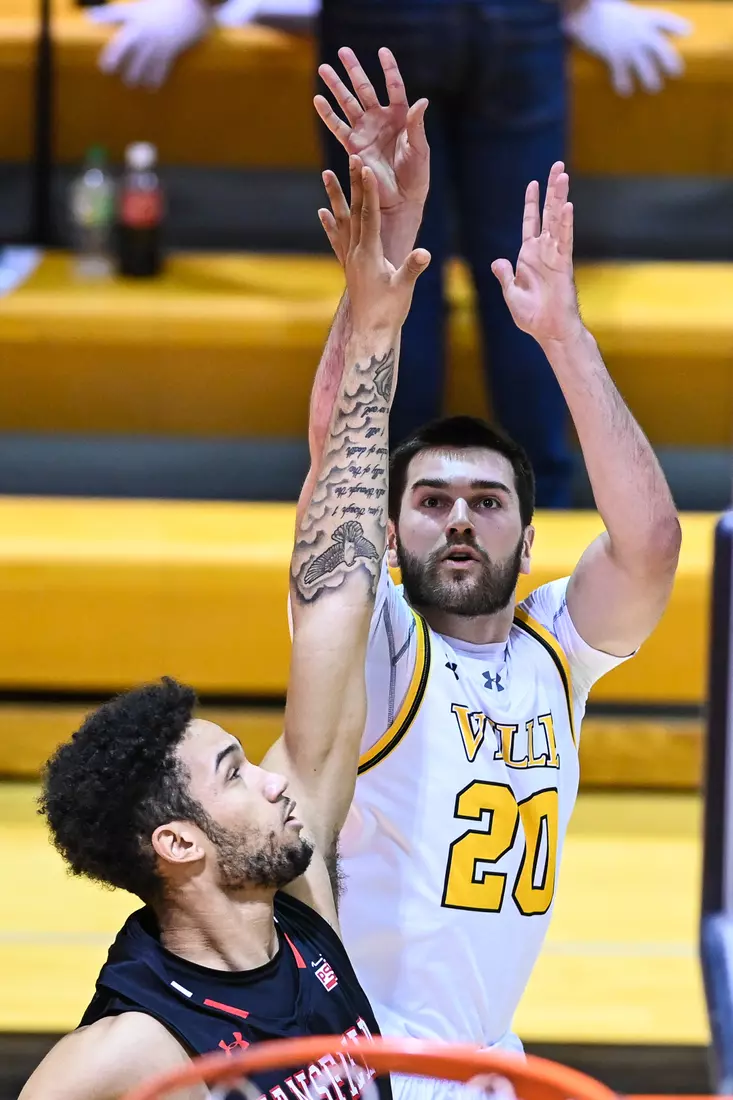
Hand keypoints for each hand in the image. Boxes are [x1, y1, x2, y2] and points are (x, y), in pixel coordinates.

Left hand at [88, 0, 212, 89]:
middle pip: (122, 46)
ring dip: (134, 76)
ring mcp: (155, 41)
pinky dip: (155, 80)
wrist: (194, 5)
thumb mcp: (153, 3)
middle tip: (108, 71)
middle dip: (113, 59)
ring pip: (139, 63)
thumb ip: (142, 12)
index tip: (91, 19)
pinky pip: (159, 70)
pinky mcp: (169, 50)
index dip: (101, 16)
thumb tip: (138, 19)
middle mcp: (142, 29)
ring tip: (131, 84)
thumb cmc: (176, 3)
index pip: (114, 14)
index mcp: (137, 13)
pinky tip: (152, 88)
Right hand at [315, 47, 429, 264]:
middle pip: (365, 89)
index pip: (394, 86)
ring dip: (336, 87)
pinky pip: (338, 127)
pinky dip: (328, 114)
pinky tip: (318, 100)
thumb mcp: (420, 149)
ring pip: (348, 104)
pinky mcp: (353, 147)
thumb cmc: (416, 177)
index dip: (389, 69)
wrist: (401, 200)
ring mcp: (365, 132)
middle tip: (343, 51)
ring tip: (323, 69)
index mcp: (400, 117)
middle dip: (354, 70)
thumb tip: (422, 101)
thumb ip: (417, 125)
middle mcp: (381, 121)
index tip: (382, 51)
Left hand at [336, 156, 429, 335]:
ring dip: (335, 197)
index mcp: (370, 254)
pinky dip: (330, 224)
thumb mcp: (404, 288)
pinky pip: (337, 240)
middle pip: (354, 211)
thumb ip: (412, 268)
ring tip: (326, 174)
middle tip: (351, 157)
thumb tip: (424, 253)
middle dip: (354, 183)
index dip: (369, 190)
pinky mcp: (349, 267)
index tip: (366, 167)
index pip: (370, 215)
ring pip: (341, 221)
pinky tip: (323, 212)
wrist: (370, 332)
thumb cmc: (389, 312)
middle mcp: (355, 252)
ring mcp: (349, 259)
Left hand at [492, 163, 581, 347]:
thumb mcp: (511, 293)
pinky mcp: (563, 265)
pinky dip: (566, 223)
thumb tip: (498, 261)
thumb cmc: (532, 316)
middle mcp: (544, 251)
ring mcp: (555, 256)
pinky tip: (567, 205)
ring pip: (558, 220)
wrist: (548, 331)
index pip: (531, 223)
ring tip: (563, 175)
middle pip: (548, 214)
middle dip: (551, 190)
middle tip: (558, 167)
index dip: (531, 203)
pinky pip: (565, 240)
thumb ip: (505, 275)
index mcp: (529, 256)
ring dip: (560, 198)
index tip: (533, 183)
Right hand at [564, 0, 690, 95]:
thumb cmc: (598, 9)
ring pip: (646, 67)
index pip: (664, 20)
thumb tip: (631, 28)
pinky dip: (623, 84)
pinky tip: (625, 92)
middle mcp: (640, 32)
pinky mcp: (614, 56)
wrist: (584, 12)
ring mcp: (628, 45)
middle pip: (662, 49)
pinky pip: (622, 75)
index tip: (688, 32)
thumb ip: (629, 18)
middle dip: (670, 62)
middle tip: (677, 73)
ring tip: (654, 88)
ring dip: (651, 80)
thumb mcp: (621, 10)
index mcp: (642, 17)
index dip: (676, 25)